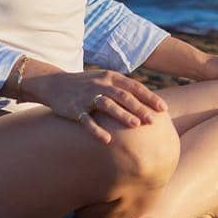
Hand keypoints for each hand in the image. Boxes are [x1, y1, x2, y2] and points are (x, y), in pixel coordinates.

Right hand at [23, 68, 168, 144]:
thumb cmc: (86, 85)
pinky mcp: (74, 108)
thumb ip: (123, 88)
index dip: (149, 97)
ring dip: (122, 115)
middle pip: (123, 96)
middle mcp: (100, 84)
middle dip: (139, 108)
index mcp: (110, 77)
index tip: (163, 109)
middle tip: (153, 121)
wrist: (54, 84)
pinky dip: (96, 130)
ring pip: (107, 105)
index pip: (134, 87)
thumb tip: (147, 102)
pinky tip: (106, 140)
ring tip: (136, 126)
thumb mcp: (105, 80)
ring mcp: (87, 96)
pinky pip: (86, 120)